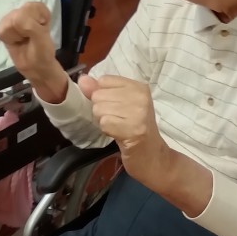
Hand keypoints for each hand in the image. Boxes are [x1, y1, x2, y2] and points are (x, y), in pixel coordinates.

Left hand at [0, 2, 66, 101]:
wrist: (42, 67)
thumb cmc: (39, 58)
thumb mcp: (37, 46)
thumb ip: (30, 28)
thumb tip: (24, 15)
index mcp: (3, 31)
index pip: (18, 18)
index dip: (29, 28)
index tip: (31, 40)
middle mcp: (7, 22)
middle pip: (24, 9)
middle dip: (35, 22)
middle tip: (37, 36)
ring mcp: (16, 18)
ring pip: (31, 6)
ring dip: (40, 19)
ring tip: (40, 32)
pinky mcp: (26, 16)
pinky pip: (38, 6)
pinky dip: (44, 15)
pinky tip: (42, 25)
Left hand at [79, 74, 168, 188]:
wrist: (153, 156)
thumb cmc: (136, 130)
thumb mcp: (120, 105)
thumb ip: (100, 91)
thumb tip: (83, 79)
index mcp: (139, 87)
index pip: (104, 80)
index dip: (103, 96)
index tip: (117, 108)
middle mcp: (140, 97)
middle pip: (98, 95)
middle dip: (102, 110)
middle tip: (119, 120)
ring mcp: (138, 113)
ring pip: (99, 109)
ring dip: (104, 122)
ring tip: (119, 127)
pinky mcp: (133, 129)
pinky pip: (104, 123)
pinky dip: (107, 131)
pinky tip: (119, 135)